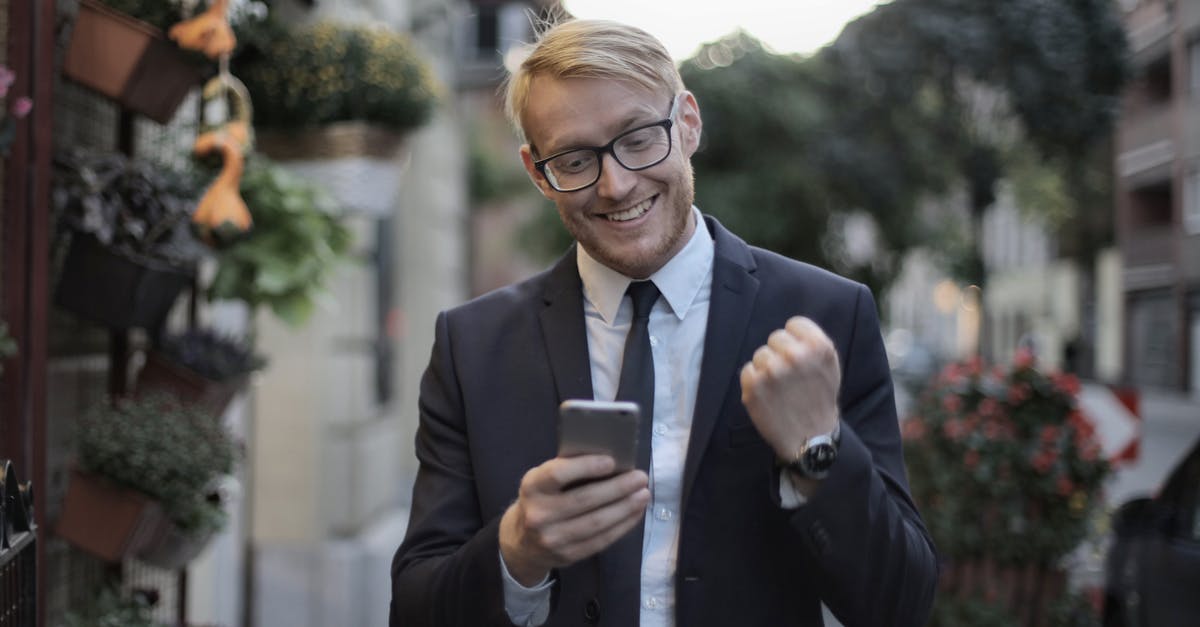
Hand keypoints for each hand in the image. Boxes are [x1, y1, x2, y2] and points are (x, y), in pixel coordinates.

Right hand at [499, 455, 649, 585]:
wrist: (523, 541)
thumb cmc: (543, 498)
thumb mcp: (544, 480)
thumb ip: (569, 469)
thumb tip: (611, 459)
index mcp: (532, 487)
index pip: (558, 474)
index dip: (586, 467)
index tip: (611, 461)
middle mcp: (539, 514)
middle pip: (584, 500)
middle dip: (618, 488)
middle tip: (640, 477)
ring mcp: (553, 538)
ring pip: (597, 522)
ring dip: (625, 508)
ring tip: (643, 494)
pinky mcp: (568, 555)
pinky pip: (601, 540)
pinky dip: (622, 525)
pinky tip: (635, 513)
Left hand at [740, 316, 840, 460]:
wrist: (810, 438)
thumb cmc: (819, 400)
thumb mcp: (829, 366)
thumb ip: (812, 343)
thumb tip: (790, 327)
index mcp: (818, 347)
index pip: (794, 324)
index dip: (795, 340)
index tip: (799, 356)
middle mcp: (795, 355)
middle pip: (775, 338)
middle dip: (780, 354)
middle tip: (790, 377)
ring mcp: (772, 370)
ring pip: (760, 355)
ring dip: (767, 369)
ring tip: (781, 389)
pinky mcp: (753, 386)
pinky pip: (748, 370)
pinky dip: (754, 382)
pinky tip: (768, 396)